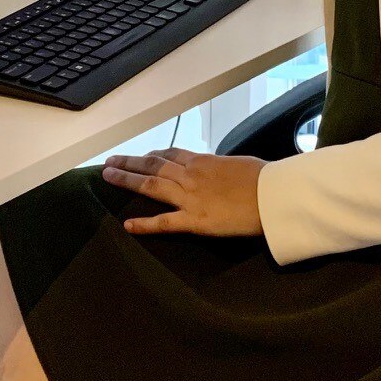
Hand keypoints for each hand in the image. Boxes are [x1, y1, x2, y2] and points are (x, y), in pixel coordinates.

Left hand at [102, 148, 264, 235]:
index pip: (170, 155)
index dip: (152, 155)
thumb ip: (221, 168)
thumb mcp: (239, 165)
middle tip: (110, 161)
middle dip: (129, 162)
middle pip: (153, 165)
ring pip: (151, 185)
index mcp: (203, 161)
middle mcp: (191, 175)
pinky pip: (164, 222)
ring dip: (127, 180)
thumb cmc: (264, 179)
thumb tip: (218, 171)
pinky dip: (144, 224)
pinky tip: (128, 225)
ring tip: (107, 176)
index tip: (141, 156)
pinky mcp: (194, 220)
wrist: (273, 196)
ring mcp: (190, 198)